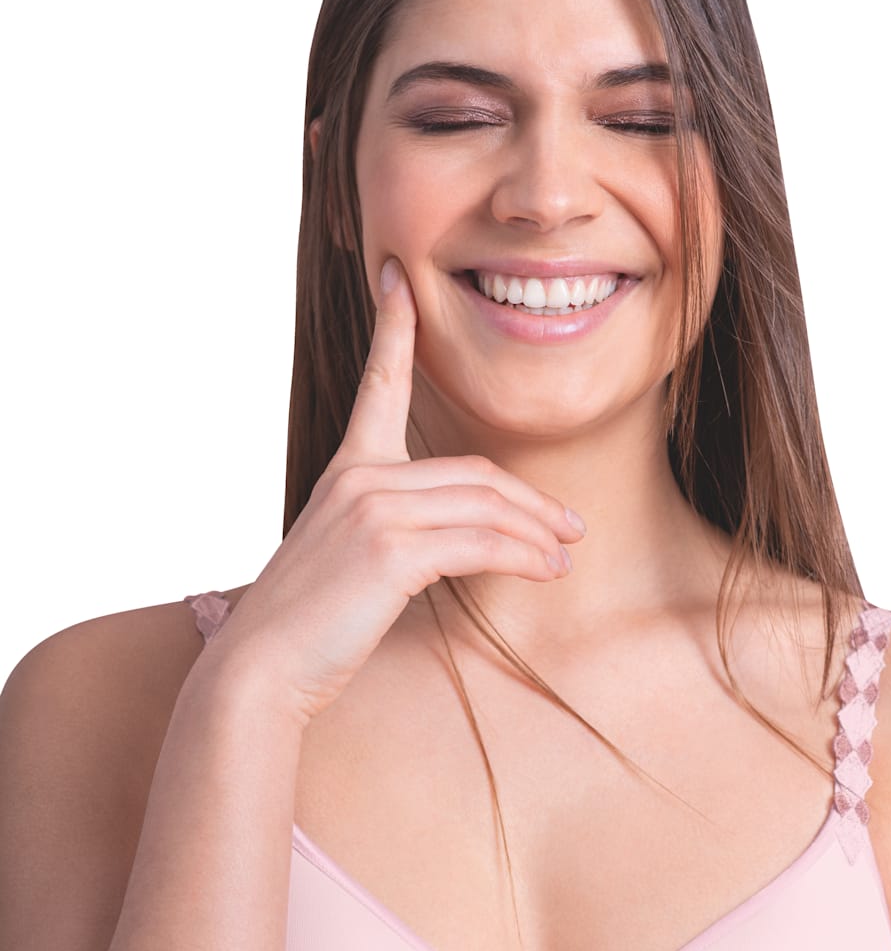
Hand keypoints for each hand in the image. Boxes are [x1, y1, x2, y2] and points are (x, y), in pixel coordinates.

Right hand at [203, 257, 585, 726]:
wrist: (260, 670)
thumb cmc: (304, 627)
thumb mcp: (344, 563)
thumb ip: (390, 534)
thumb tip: (451, 542)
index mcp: (346, 472)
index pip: (378, 386)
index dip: (393, 328)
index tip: (399, 281)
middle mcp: (360, 478)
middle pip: (475, 472)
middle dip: (531, 500)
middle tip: (570, 525)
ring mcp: (373, 509)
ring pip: (486, 505)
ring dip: (538, 532)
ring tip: (566, 555)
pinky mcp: (391, 550)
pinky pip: (482, 543)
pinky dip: (525, 556)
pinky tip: (547, 570)